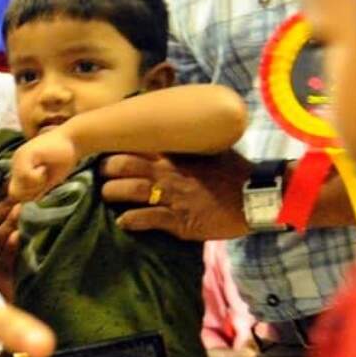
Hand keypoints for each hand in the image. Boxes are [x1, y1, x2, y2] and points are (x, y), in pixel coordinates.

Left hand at [8, 128, 77, 200]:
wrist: (72, 140)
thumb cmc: (63, 160)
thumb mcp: (48, 180)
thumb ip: (37, 190)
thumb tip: (27, 205)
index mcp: (19, 170)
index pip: (14, 195)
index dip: (28, 197)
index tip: (42, 189)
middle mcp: (16, 164)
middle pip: (15, 193)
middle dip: (30, 192)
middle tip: (44, 180)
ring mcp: (18, 158)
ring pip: (19, 186)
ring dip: (35, 184)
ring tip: (45, 172)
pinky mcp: (25, 154)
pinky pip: (26, 177)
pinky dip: (38, 177)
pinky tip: (45, 167)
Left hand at [98, 150, 252, 240]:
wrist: (255, 197)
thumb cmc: (234, 171)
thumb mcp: (210, 151)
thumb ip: (188, 146)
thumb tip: (175, 135)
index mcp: (176, 155)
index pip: (138, 146)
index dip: (118, 148)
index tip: (107, 150)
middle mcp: (169, 174)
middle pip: (127, 166)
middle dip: (107, 169)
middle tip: (100, 173)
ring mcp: (173, 198)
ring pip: (132, 192)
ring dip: (113, 193)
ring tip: (106, 194)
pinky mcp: (179, 221)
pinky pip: (148, 219)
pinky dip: (131, 220)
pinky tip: (123, 222)